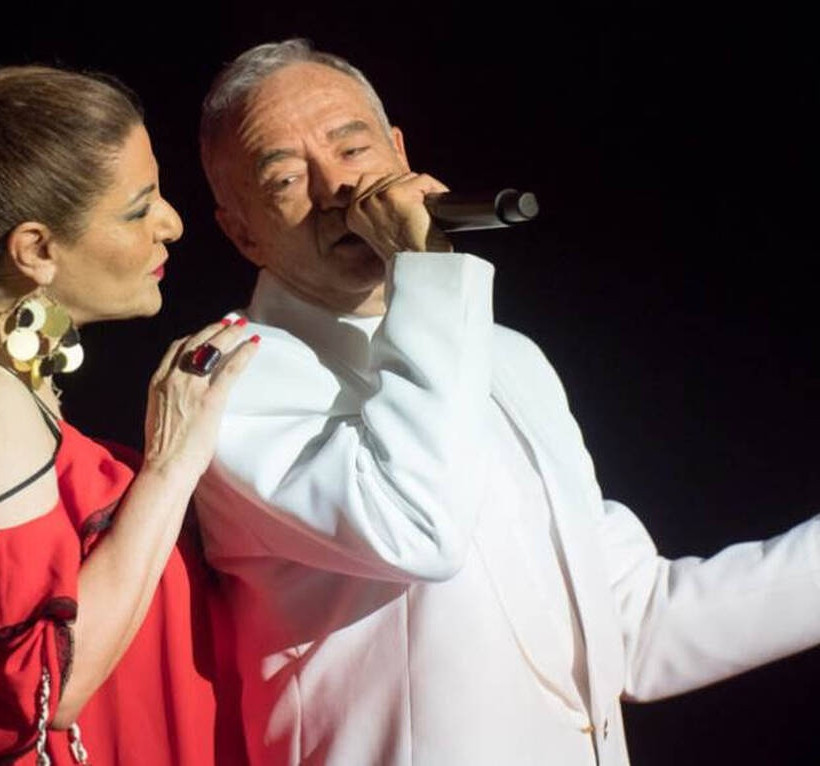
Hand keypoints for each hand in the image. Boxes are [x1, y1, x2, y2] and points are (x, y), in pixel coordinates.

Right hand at [142, 319, 257, 476]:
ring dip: (229, 334)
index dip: (194, 336)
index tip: (206, 331)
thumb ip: (169, 397)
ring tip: (242, 326)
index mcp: (158, 382)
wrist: (165, 466)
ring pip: (213, 349)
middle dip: (214, 329)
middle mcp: (173, 379)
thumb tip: (183, 394)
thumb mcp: (159, 413)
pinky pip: (231, 368)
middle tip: (229, 321)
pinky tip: (254, 344)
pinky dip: (244, 353)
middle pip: (196, 342)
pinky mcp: (211, 399)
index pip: (177, 348)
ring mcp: (192, 387)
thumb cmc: (164, 449)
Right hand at [345, 172, 452, 260]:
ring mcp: (378, 198)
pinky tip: (436, 212)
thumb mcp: (383, 231)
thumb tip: (389, 184)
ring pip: (408, 177)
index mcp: (353, 214)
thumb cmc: (408, 257)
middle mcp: (361, 205)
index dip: (394, 189)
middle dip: (411, 191)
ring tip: (427, 215)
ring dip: (424, 192)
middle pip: (392, 177)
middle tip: (421, 214)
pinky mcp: (397, 195)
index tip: (406, 208)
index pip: (369, 180)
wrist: (420, 272)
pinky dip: (437, 191)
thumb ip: (379, 208)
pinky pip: (423, 181)